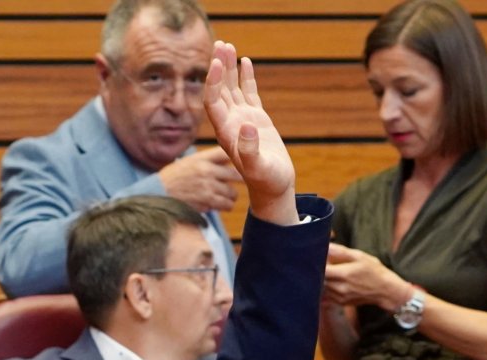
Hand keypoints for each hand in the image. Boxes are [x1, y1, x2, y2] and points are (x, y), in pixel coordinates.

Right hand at [157, 147, 241, 211]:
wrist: (158, 195)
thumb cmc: (174, 178)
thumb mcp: (189, 161)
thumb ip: (208, 159)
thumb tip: (231, 156)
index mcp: (202, 159)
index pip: (227, 153)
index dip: (237, 157)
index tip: (242, 163)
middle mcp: (207, 171)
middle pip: (236, 174)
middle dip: (240, 180)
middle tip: (241, 182)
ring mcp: (207, 187)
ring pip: (232, 193)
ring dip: (231, 196)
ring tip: (227, 196)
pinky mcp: (206, 202)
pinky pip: (226, 205)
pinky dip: (225, 206)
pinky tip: (221, 204)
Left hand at [203, 41, 296, 223]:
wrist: (273, 188)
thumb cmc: (266, 180)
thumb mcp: (258, 168)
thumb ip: (250, 150)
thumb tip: (246, 127)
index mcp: (226, 132)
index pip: (213, 102)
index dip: (213, 82)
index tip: (216, 64)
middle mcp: (230, 123)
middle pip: (219, 90)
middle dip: (218, 68)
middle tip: (219, 45)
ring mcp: (242, 119)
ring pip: (232, 88)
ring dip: (229, 68)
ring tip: (227, 46)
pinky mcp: (255, 119)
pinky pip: (248, 93)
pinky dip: (245, 78)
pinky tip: (245, 61)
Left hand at [323, 243, 409, 307]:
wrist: (386, 291)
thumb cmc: (375, 271)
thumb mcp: (360, 257)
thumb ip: (341, 252)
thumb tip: (326, 245)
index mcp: (344, 274)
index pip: (321, 269)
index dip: (317, 263)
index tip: (318, 258)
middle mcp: (340, 288)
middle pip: (318, 279)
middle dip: (317, 271)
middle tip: (323, 264)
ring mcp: (339, 297)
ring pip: (320, 288)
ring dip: (321, 280)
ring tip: (330, 273)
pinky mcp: (340, 303)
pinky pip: (325, 296)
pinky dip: (325, 289)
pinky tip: (332, 282)